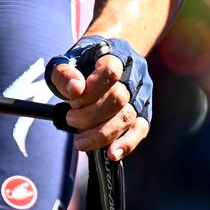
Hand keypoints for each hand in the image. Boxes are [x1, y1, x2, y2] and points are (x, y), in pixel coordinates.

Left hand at [46, 37, 151, 161]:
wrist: (104, 57)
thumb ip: (65, 73)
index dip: (91, 89)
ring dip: (102, 133)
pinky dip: (126, 144)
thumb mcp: (67, 60)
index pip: (110, 71)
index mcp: (115, 54)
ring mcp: (141, 94)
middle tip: (70, 118)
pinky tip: (111, 154)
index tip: (73, 98)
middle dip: (90, 114)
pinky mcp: (144, 112)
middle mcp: (134, 74)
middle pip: (118, 99)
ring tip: (80, 142)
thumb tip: (75, 89)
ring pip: (128, 117)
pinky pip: (140, 130)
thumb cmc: (83, 61)